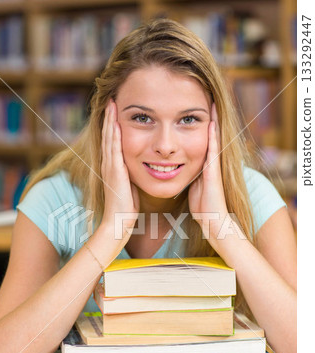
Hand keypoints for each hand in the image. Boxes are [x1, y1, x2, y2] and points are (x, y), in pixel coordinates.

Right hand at [100, 99, 139, 240]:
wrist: (119, 221)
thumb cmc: (126, 207)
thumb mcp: (130, 185)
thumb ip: (131, 174)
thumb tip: (140, 166)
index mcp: (114, 166)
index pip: (114, 140)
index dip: (114, 124)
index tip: (117, 109)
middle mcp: (109, 164)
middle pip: (109, 135)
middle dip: (110, 117)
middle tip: (112, 99)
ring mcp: (110, 167)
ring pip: (110, 139)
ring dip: (110, 121)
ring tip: (112, 104)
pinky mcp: (114, 172)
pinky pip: (114, 150)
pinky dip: (114, 136)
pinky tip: (116, 124)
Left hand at [188, 103, 228, 244]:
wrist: (212, 220)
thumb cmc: (202, 206)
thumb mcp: (192, 185)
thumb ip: (188, 174)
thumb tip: (176, 169)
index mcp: (202, 163)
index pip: (198, 139)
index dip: (195, 123)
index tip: (192, 107)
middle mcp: (209, 161)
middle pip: (208, 134)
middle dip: (206, 116)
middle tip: (206, 96)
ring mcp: (213, 165)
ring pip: (213, 138)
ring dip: (212, 121)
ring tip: (211, 102)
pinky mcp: (214, 172)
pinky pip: (213, 150)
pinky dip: (213, 137)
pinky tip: (211, 124)